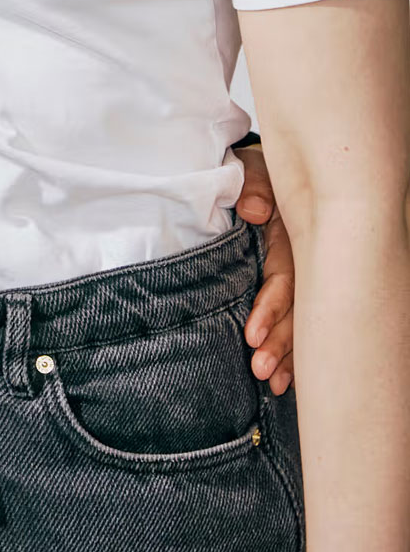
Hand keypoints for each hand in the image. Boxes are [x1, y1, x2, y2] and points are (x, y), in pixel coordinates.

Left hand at [236, 141, 294, 394]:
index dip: (271, 308)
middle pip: (298, 307)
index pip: (285, 276)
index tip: (251, 335)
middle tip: (262, 371)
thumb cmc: (250, 172)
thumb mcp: (248, 168)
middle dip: (282, 343)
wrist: (254, 171)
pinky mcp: (294, 284)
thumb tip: (253, 209)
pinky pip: (299, 320)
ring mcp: (301, 273)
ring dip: (288, 353)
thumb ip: (250, 184)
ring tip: (273, 383)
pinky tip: (285, 380)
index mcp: (293, 232)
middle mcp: (303, 258)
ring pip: (301, 319)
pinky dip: (293, 351)